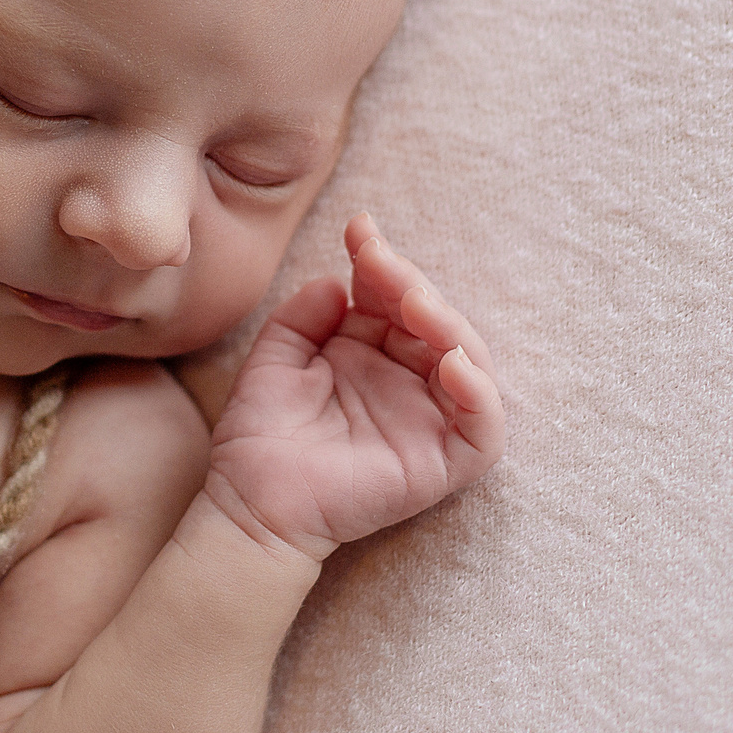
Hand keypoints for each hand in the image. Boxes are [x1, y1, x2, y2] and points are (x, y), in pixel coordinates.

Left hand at [204, 214, 503, 563]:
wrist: (248, 502)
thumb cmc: (260, 435)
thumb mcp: (275, 357)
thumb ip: (303, 315)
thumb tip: (338, 281)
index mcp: (373, 353)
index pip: (396, 299)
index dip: (384, 263)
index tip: (360, 230)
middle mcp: (407, 382)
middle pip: (436, 322)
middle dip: (413, 285)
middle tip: (381, 264)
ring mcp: (428, 422)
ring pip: (470, 364)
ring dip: (449, 326)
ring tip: (414, 304)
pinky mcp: (442, 465)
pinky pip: (483, 431)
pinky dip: (480, 396)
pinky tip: (452, 364)